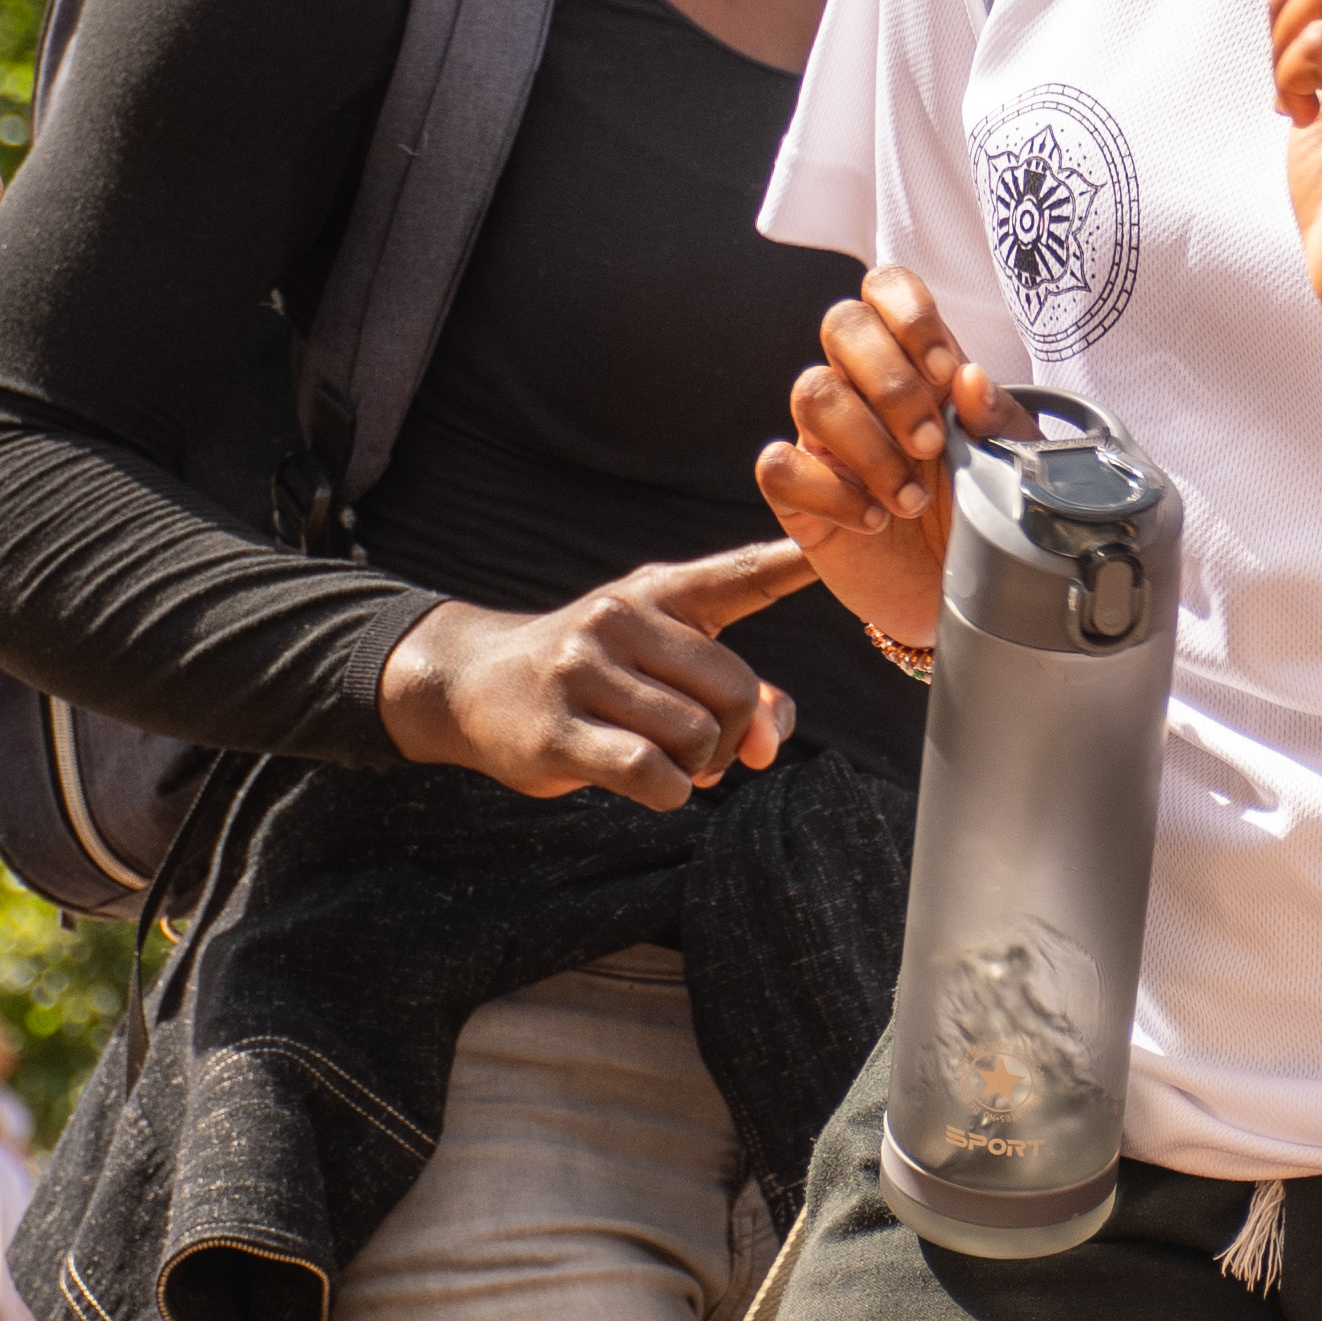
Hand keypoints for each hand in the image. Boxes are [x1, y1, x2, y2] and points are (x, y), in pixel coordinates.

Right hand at [379, 545, 816, 809]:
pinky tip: (649, 782)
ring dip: (699, 768)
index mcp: (659, 592)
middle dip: (734, 735)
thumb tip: (769, 745)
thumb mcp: (661, 660)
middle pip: (736, 690)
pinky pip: (653, 774)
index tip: (845, 528)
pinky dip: (669, 793)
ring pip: (696, 736)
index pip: (737, 574)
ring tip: (668, 760)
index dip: (790, 559)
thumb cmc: (593, 676)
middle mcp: (622, 618)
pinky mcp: (558, 729)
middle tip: (703, 748)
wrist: (476, 686)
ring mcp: (585, 670)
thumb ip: (738, 694)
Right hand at [759, 266, 993, 651]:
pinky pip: (777, 466)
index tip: (944, 371)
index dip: (908, 314)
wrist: (961, 596)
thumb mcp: (1013, 465)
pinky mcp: (799, 495)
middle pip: (840, 323)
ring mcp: (826, 439)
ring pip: (810, 391)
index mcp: (918, 364)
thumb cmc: (986, 513)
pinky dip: (828, 493)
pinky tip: (872, 520)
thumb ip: (1000, 420)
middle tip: (930, 445)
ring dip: (868, 447)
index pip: (886, 289)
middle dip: (889, 382)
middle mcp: (864, 389)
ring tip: (910, 500)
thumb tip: (969, 378)